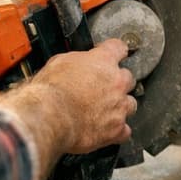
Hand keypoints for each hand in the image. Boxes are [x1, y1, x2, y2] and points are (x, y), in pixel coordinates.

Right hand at [0, 39, 136, 173]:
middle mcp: (117, 82)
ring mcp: (119, 106)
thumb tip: (76, 65)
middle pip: (128, 78)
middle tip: (102, 89)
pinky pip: (125, 131)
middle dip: (117, 83)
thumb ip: (76, 62)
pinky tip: (107, 131)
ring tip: (104, 111)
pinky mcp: (116, 128)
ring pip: (130, 104)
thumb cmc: (51, 91)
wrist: (49, 117)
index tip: (113, 56)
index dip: (115, 52)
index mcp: (103, 60)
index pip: (119, 48)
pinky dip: (117, 131)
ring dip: (120, 107)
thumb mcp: (58, 62)